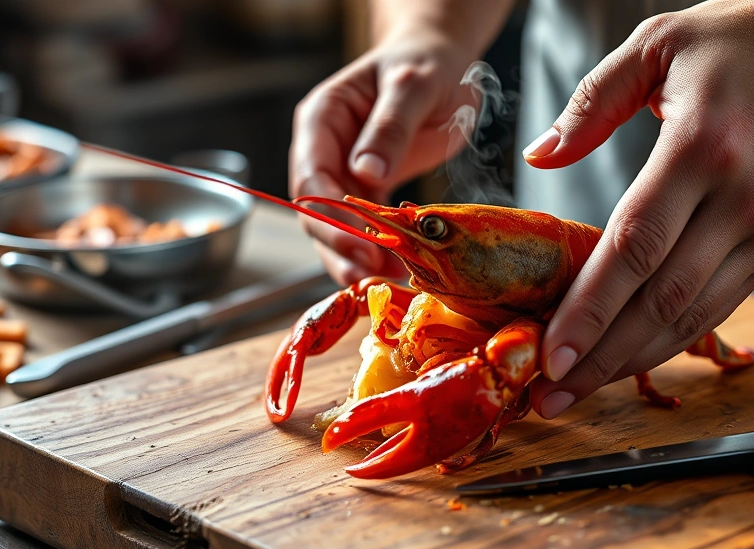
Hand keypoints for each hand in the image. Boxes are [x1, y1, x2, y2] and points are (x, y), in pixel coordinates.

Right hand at [290, 28, 477, 284]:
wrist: (443, 61)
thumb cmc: (425, 62)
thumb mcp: (412, 85)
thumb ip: (390, 126)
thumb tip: (367, 171)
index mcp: (322, 119)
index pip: (310, 176)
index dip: (328, 215)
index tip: (356, 241)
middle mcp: (325, 150)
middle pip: (316, 211)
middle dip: (339, 246)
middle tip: (367, 275)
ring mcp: (345, 172)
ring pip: (338, 226)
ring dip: (356, 257)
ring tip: (384, 281)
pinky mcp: (369, 190)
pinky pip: (366, 226)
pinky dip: (379, 250)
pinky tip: (397, 269)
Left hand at [523, 0, 753, 417]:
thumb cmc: (743, 39)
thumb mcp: (657, 44)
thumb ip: (592, 102)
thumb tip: (540, 157)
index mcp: (702, 147)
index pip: (633, 248)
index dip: (589, 310)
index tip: (549, 355)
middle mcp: (743, 198)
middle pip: (659, 299)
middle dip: (600, 356)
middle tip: (550, 397)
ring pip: (691, 316)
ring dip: (632, 360)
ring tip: (580, 391)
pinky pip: (718, 304)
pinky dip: (671, 337)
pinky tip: (630, 356)